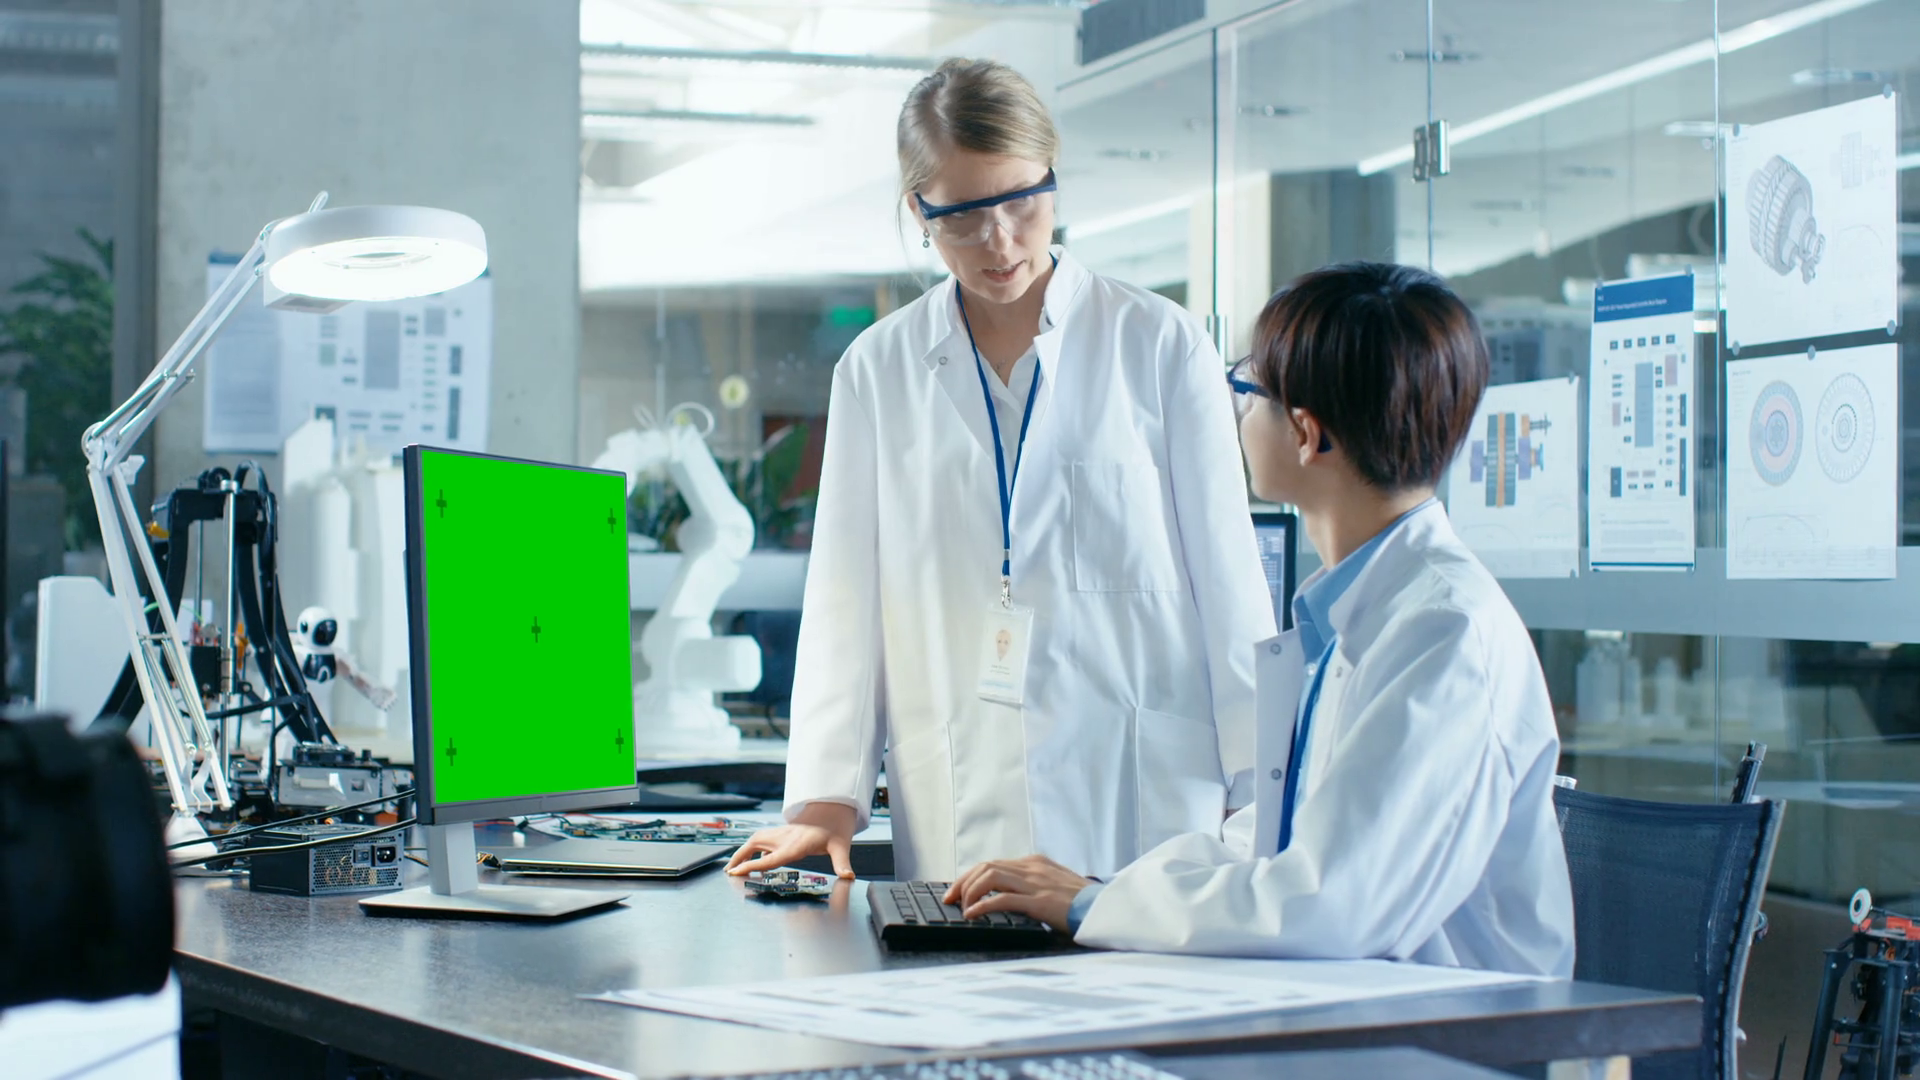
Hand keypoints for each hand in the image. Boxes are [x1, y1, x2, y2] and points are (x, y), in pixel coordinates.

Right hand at [725, 802, 857, 878]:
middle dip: (739, 858)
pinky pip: (760, 840)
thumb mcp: (841, 846)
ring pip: (754, 841)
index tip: (736, 872)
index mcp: (796, 844)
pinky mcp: (781, 833)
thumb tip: (848, 875)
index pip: (771, 858)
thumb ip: (842, 862)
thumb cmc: (835, 828)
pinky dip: (750, 849)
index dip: (752, 866)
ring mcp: (781, 833)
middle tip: (728, 872)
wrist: (833, 809)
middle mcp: (784, 838)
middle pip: (755, 846)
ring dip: (742, 852)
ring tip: (732, 867)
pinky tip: (748, 858)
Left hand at [944, 855, 1089, 932]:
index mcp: (1036, 863)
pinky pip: (1001, 899)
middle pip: (986, 866)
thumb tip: (1011, 895)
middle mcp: (1033, 868)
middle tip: (950, 899)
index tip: (958, 890)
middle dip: (963, 882)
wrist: (1107, 909)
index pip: (994, 863)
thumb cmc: (1084, 903)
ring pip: (989, 877)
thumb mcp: (1057, 886)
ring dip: (969, 892)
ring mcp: (1036, 883)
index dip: (971, 876)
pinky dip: (982, 906)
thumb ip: (1036, 885)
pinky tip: (972, 916)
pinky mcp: (1039, 901)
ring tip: (961, 908)